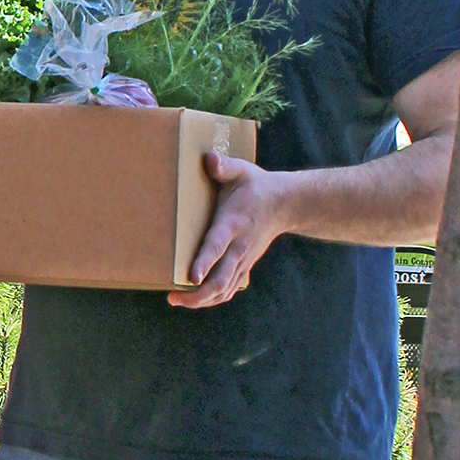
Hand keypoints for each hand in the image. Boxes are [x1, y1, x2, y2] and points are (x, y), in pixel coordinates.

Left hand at [170, 151, 291, 309]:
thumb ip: (224, 166)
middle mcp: (239, 247)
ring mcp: (243, 260)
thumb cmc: (256, 186)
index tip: (191, 277)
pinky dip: (214, 298)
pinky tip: (196, 300)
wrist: (286, 204)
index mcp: (233, 223)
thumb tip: (208, 158)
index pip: (217, 246)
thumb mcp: (241, 170)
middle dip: (198, 294)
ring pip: (225, 289)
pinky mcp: (245, 266)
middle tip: (173, 298)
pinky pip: (229, 288)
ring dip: (202, 300)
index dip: (204, 262)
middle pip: (221, 280)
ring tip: (178, 301)